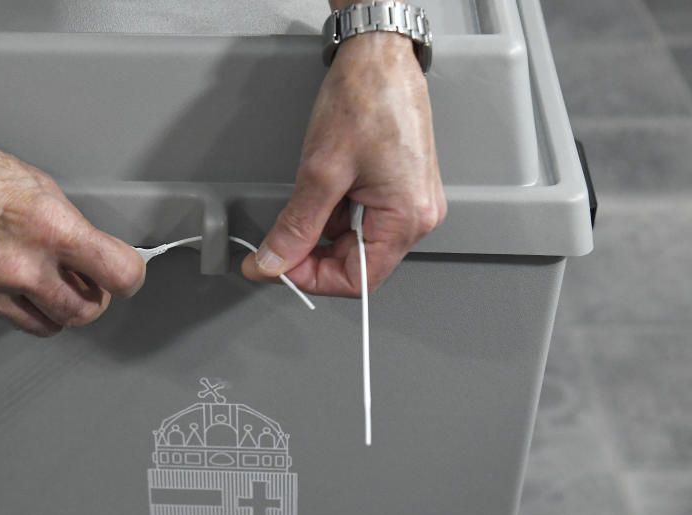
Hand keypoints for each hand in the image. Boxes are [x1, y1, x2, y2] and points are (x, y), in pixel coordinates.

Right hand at [0, 92, 144, 335]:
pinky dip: (25, 307)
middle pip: (88, 312)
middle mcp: (24, 265)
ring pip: (53, 325)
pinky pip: (16, 320)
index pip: (119, 274)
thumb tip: (92, 253)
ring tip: (53, 283)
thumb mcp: (38, 184)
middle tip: (90, 282)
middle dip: (95, 298)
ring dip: (61, 309)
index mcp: (50, 227)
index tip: (127, 273)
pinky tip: (17, 281)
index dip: (130, 276)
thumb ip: (70, 227)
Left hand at [242, 32, 445, 295]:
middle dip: (314, 257)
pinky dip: (335, 214)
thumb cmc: (365, 98)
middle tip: (278, 245)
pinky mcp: (399, 189)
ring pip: (356, 242)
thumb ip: (296, 226)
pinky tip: (324, 190)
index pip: (358, 280)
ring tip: (308, 198)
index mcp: (408, 217)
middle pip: (358, 264)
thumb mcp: (320, 171)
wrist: (379, 56)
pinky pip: (362, 219)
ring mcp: (410, 202)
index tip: (278, 268)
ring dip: (323, 233)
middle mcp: (417, 215)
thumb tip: (274, 261)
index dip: (313, 280)